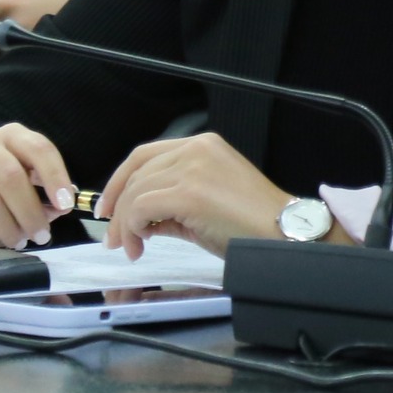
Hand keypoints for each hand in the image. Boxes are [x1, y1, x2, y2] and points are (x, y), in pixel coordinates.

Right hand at [0, 123, 75, 249]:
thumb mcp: (24, 183)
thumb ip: (44, 195)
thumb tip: (57, 209)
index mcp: (10, 136)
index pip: (37, 147)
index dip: (55, 176)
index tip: (64, 205)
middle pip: (10, 176)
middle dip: (30, 212)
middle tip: (40, 235)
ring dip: (8, 229)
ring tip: (16, 240)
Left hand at [97, 132, 294, 259]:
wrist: (284, 234)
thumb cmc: (252, 226)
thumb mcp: (205, 205)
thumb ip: (172, 204)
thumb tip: (141, 220)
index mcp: (202, 145)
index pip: (145, 155)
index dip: (119, 182)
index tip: (108, 207)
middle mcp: (195, 149)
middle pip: (136, 173)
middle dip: (118, 208)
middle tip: (115, 238)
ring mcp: (192, 168)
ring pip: (136, 192)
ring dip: (126, 224)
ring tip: (132, 247)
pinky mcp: (189, 192)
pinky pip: (142, 208)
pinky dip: (134, 228)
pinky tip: (141, 244)